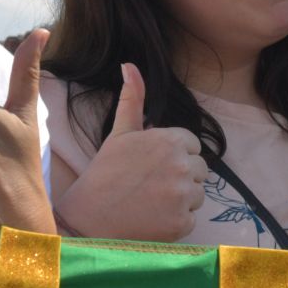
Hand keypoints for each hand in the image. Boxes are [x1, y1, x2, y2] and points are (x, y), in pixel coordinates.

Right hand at [55, 64, 208, 241]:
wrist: (88, 219)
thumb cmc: (104, 174)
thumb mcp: (120, 133)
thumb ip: (132, 98)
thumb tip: (130, 64)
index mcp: (170, 140)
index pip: (192, 146)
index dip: (173, 156)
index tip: (152, 167)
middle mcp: (181, 165)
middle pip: (200, 170)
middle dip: (180, 177)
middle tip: (150, 186)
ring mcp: (183, 196)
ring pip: (198, 195)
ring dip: (180, 200)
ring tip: (150, 203)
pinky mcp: (183, 223)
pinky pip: (192, 219)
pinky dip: (176, 222)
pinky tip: (152, 219)